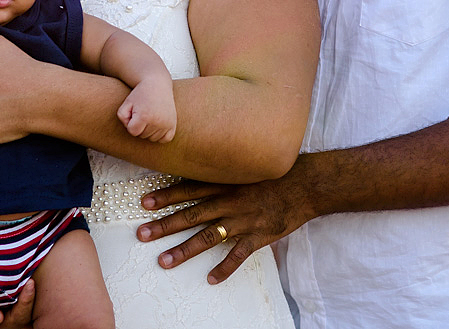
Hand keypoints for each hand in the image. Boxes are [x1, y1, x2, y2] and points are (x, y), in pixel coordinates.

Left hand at [117, 76, 176, 142]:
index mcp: (144, 116)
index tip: (134, 113)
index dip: (130, 123)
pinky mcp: (173, 125)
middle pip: (142, 135)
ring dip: (149, 131)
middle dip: (140, 126)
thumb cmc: (140, 94)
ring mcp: (167, 124)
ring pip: (152, 138)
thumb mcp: (126, 103)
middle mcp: (157, 121)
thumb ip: (122, 118)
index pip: (132, 131)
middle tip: (143, 112)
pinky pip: (165, 139)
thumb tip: (132, 130)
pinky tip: (157, 124)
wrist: (158, 84)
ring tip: (150, 116)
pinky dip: (160, 135)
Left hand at [136, 169, 315, 283]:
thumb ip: (224, 175)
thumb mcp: (245, 169)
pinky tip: (211, 279)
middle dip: (165, 225)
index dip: (166, 196)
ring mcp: (243, 220)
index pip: (189, 190)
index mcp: (226, 184)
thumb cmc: (274, 175)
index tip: (144, 203)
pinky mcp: (258, 236)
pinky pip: (238, 255)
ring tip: (164, 261)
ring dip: (184, 250)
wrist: (306, 184)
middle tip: (142, 234)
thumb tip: (200, 177)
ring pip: (208, 237)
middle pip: (192, 215)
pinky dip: (225, 268)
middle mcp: (230, 201)